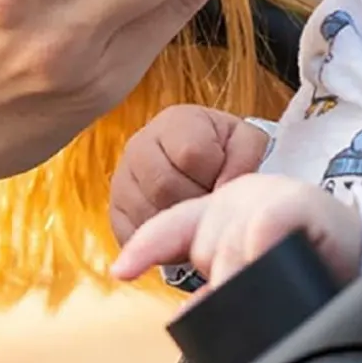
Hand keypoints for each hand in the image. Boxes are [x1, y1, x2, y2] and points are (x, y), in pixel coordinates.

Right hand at [108, 105, 272, 246]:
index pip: (191, 153)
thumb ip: (245, 158)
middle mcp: (140, 146)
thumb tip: (224, 187)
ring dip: (177, 223)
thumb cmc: (223, 152)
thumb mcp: (245, 142)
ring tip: (193, 212)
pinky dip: (159, 239)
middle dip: (195, 202)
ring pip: (147, 213)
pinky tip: (176, 226)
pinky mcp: (115, 212)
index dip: (214, 175)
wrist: (198, 162)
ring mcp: (122, 179)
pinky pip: (133, 234)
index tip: (223, 179)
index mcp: (175, 123)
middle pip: (165, 187)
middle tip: (208, 201)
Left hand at [111, 172, 361, 290]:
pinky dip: (260, 244)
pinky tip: (264, 254)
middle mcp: (239, 195)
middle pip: (204, 246)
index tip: (121, 271)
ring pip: (231, 243)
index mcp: (222, 211)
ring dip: (244, 273)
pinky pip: (265, 224)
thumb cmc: (308, 261)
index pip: (172, 226)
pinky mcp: (302, 202)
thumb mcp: (256, 269)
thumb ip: (220, 287)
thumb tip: (186, 317)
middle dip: (222, 278)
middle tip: (257, 287)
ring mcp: (270, 195)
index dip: (144, 247)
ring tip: (274, 280)